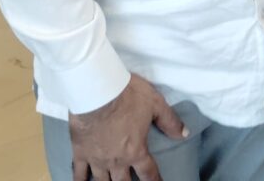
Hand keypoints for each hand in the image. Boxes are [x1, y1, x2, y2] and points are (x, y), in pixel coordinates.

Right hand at [69, 73, 187, 180]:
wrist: (97, 91)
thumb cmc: (128, 95)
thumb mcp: (156, 104)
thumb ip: (170, 121)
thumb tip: (185, 134)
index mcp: (135, 151)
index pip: (148, 173)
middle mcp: (116, 160)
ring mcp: (96, 159)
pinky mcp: (80, 152)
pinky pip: (79, 173)